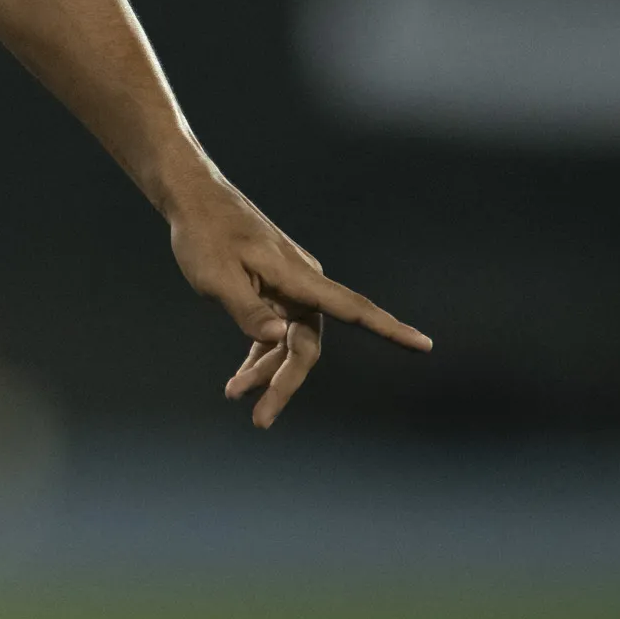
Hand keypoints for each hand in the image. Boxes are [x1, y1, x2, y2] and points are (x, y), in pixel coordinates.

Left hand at [166, 178, 430, 427]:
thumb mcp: (216, 276)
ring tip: (235, 395)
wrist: (194, 199)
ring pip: (289, 342)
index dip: (389, 329)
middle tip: (261, 419)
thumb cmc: (204, 234)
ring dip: (267, 372)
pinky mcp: (272, 291)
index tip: (425, 344)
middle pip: (307, 344)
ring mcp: (288, 288)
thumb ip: (246, 309)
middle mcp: (301, 284)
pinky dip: (260, 355)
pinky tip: (240, 380)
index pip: (352, 308)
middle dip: (286, 383)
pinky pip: (275, 332)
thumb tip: (279, 336)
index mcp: (297, 277)